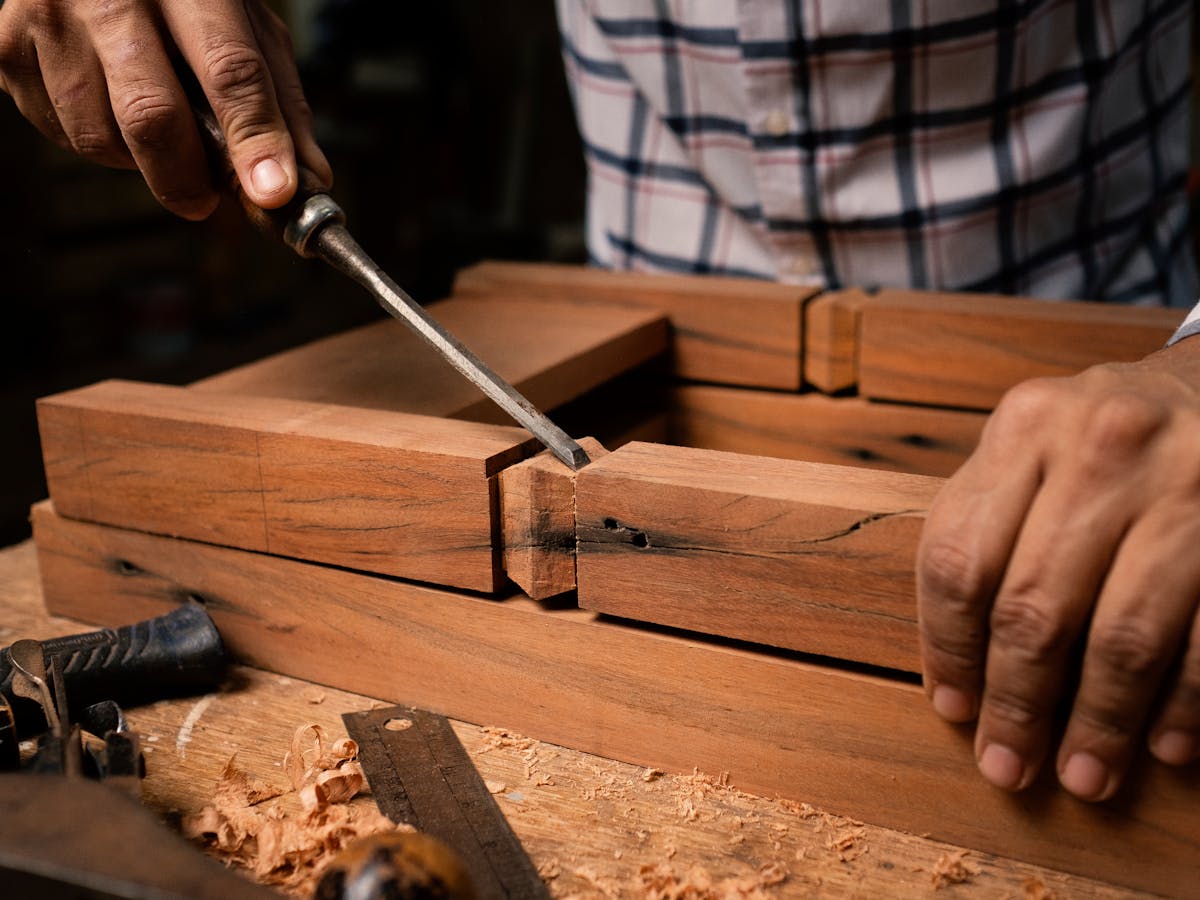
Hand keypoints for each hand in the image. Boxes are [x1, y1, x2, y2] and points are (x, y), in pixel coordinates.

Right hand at [0, 0, 330, 218]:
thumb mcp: (240, 21)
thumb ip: (276, 100)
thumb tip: (309, 180)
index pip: (229, 70)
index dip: (255, 140)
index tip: (273, 195)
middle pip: (153, 116)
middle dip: (189, 179)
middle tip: (208, 199)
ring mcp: (47, 17)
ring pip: (101, 137)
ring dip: (140, 161)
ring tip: (156, 124)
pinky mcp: (6, 47)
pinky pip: (60, 132)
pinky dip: (97, 141)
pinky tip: (107, 101)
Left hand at [917, 337, 1199, 800]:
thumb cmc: (1099, 440)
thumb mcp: (1031, 447)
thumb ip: (986, 528)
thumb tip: (958, 672)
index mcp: (1025, 428)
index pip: (959, 559)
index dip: (947, 648)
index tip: (952, 711)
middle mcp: (1100, 448)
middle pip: (1033, 605)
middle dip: (1016, 703)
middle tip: (1007, 767)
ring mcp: (1184, 485)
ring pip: (1122, 635)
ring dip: (1098, 722)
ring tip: (1083, 778)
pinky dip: (1183, 703)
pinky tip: (1165, 747)